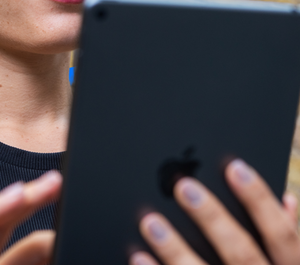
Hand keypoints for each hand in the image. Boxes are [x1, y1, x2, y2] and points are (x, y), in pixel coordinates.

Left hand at [130, 159, 299, 264]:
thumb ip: (291, 241)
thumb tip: (288, 201)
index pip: (283, 235)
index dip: (260, 200)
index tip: (234, 166)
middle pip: (241, 253)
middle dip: (211, 218)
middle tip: (182, 186)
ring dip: (175, 250)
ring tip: (150, 221)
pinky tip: (137, 257)